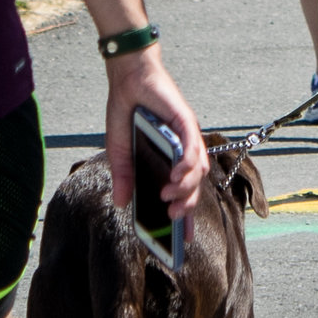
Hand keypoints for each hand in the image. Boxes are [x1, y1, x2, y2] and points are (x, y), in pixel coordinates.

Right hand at [103, 46, 207, 222]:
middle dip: (187, 207)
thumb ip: (122, 175)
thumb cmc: (125, 109)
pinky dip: (188, 164)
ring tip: (169, 198)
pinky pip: (193, 147)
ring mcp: (187, 136)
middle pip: (194, 185)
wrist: (128, 76)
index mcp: (169, 158)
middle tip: (173, 219)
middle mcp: (183, 149)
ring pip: (198, 169)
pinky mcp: (186, 121)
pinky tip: (177, 176)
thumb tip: (120, 203)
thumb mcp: (119, 149)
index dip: (186, 217)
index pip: (183, 192)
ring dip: (186, 187)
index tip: (184, 240)